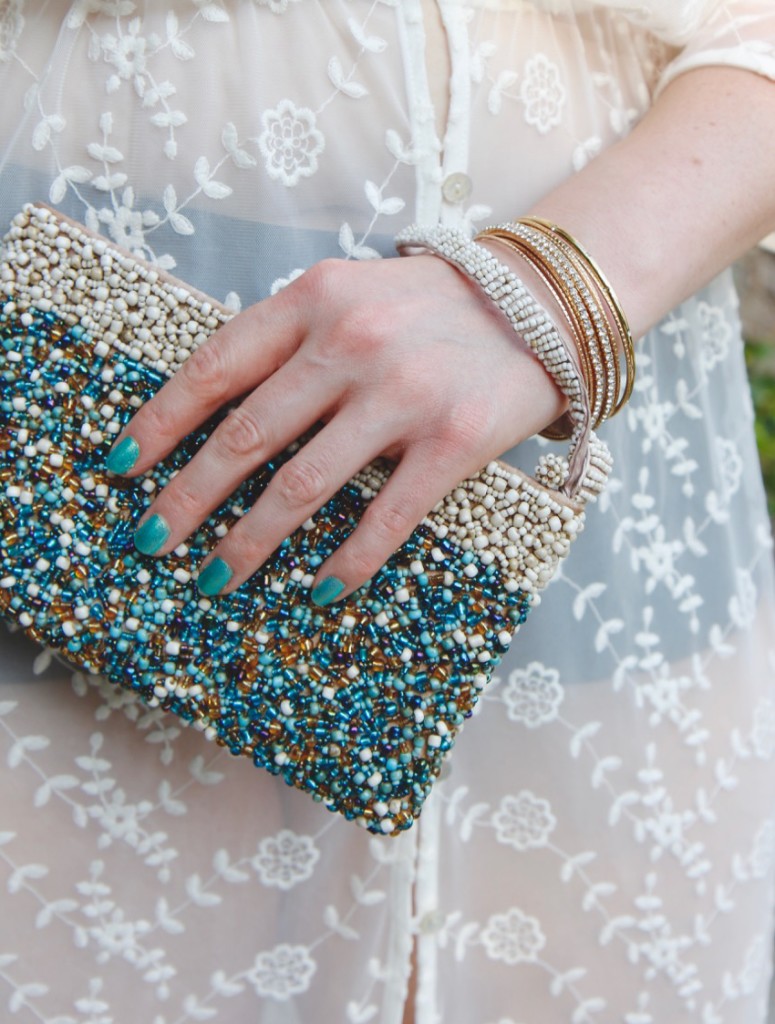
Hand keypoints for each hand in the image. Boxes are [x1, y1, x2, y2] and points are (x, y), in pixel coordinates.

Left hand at [105, 253, 566, 603]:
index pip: (214, 367)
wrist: (539, 305)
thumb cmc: (429, 307)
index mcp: (313, 300)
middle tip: (151, 544)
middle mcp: (351, 343)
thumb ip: (289, 337)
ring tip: (217, 579)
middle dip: (188, 500)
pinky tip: (319, 589)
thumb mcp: (350, 294)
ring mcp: (403, 394)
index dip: (160, 424)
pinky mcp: (453, 441)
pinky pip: (387, 518)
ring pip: (304, 486)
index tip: (121, 470)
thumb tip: (214, 413)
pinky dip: (347, 562)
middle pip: (246, 437)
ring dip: (251, 542)